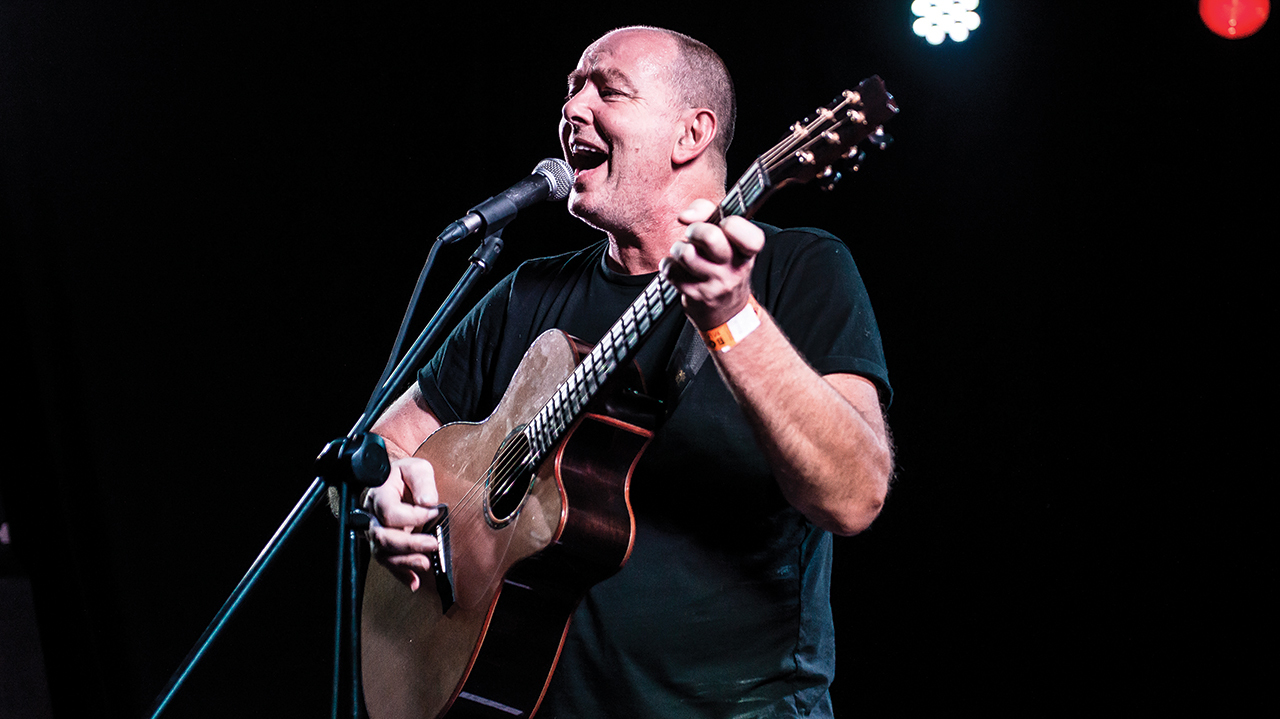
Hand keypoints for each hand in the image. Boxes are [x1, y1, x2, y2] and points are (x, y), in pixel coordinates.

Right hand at [364, 457, 439, 591]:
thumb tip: (428, 502)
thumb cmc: (403, 475)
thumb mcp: (416, 468)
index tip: (434, 510)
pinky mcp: (383, 544)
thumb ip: (422, 482)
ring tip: (425, 564)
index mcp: (379, 495)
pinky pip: (388, 562)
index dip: (414, 515)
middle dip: (409, 544)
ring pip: (382, 553)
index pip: (390, 512)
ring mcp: (375, 532)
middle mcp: (372, 516)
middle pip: (382, 537)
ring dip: (404, 563)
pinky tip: (414, 581)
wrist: (391, 481)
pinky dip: (401, 574)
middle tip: (432, 543)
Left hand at [663, 199, 765, 329]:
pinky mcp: (696, 295)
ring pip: (685, 253)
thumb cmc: (721, 261)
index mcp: (748, 251)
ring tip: (686, 253)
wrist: (725, 309)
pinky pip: (671, 269)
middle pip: (710, 237)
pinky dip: (670, 265)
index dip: (732, 223)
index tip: (723, 224)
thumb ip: (706, 211)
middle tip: (694, 236)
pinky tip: (680, 269)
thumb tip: (684, 216)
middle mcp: (736, 268)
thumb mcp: (725, 235)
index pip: (747, 233)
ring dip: (679, 249)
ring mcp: (716, 284)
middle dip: (695, 231)